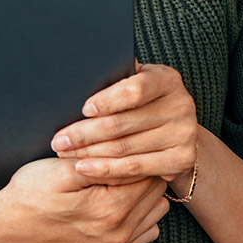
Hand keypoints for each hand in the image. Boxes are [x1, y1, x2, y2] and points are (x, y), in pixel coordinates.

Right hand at [0, 158, 168, 242]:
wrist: (6, 229)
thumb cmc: (30, 193)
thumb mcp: (62, 168)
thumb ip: (104, 162)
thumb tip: (134, 152)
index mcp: (111, 209)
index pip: (150, 172)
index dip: (138, 153)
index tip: (125, 143)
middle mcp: (119, 233)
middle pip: (157, 191)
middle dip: (143, 171)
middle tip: (121, 157)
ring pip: (157, 210)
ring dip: (145, 192)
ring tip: (119, 178)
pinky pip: (147, 230)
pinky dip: (141, 214)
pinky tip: (119, 199)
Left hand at [52, 62, 199, 186]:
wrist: (179, 133)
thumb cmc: (146, 104)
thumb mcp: (139, 84)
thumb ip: (119, 79)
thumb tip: (85, 73)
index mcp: (167, 79)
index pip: (135, 90)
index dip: (107, 101)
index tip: (83, 109)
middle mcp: (181, 105)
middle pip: (124, 122)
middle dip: (85, 133)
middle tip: (59, 140)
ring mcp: (183, 134)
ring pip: (125, 147)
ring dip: (89, 152)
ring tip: (66, 154)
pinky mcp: (180, 159)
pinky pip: (135, 167)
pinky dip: (106, 169)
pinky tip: (85, 168)